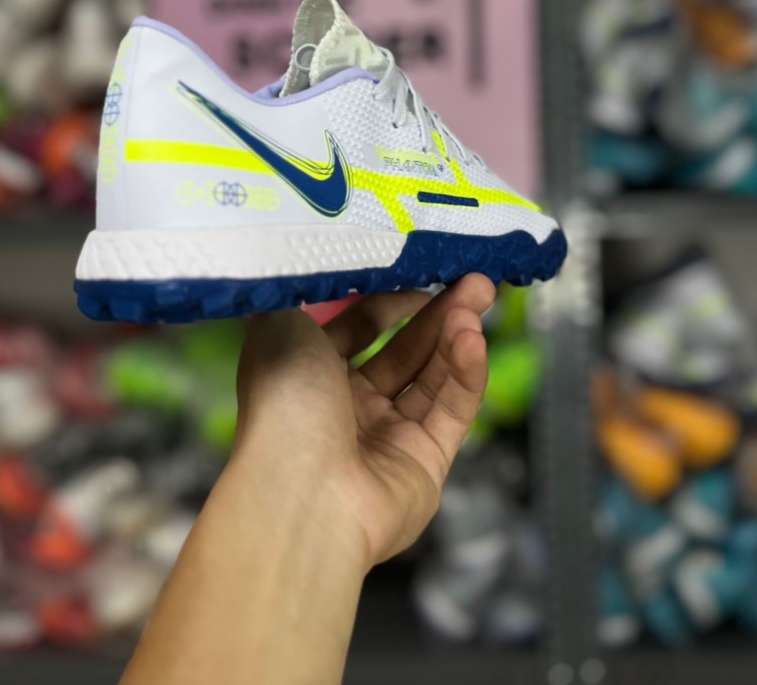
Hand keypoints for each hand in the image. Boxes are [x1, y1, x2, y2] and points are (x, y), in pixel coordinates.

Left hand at [232, 274, 495, 569]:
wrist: (301, 491)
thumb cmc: (284, 400)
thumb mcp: (278, 325)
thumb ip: (304, 292)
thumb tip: (321, 266)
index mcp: (310, 373)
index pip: (358, 326)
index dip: (390, 299)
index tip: (420, 270)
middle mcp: (347, 405)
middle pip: (403, 350)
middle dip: (437, 312)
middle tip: (473, 280)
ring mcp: (388, 437)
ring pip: (432, 376)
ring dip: (455, 335)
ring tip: (477, 298)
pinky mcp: (425, 463)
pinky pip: (452, 410)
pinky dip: (466, 373)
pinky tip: (473, 338)